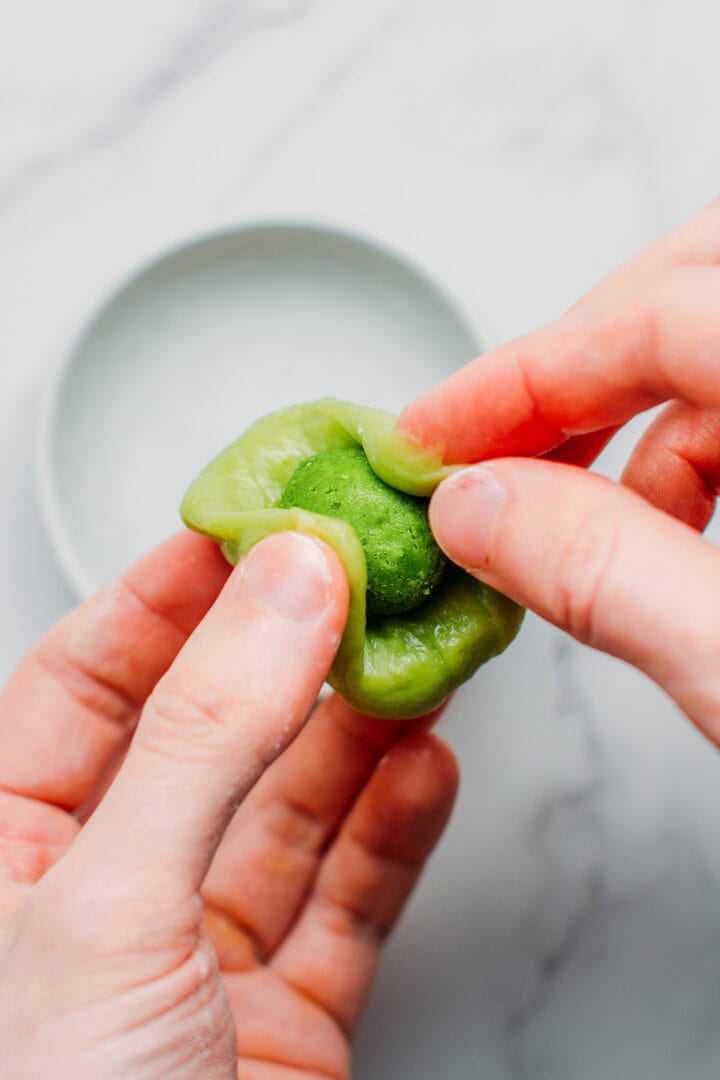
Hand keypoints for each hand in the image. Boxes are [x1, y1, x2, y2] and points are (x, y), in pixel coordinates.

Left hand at [0, 530, 456, 1078]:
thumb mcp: (111, 912)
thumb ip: (205, 740)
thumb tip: (285, 589)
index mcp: (3, 856)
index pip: (83, 683)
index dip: (165, 597)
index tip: (251, 531)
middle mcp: (100, 897)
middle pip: (206, 736)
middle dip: (287, 655)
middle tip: (357, 579)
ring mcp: (196, 957)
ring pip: (288, 809)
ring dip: (358, 732)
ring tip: (414, 656)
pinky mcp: (281, 1014)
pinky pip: (346, 897)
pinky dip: (393, 828)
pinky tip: (424, 764)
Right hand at [400, 197, 719, 745]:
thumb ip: (606, 576)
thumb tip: (478, 513)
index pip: (658, 322)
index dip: (518, 379)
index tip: (423, 444)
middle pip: (690, 282)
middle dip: (571, 362)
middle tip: (486, 448)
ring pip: (712, 334)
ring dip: (625, 416)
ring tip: (561, 519)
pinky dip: (684, 446)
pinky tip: (649, 526)